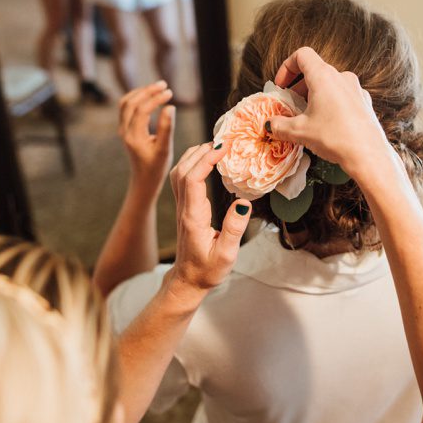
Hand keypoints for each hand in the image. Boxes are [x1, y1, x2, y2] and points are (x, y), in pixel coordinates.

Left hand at [117, 81, 174, 190]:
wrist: (144, 180)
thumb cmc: (156, 167)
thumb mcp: (165, 149)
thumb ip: (166, 128)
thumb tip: (170, 107)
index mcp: (134, 137)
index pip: (142, 110)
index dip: (156, 98)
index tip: (170, 93)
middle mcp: (125, 131)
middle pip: (131, 102)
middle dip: (148, 91)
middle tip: (164, 85)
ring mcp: (123, 129)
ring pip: (126, 103)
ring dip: (140, 92)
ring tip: (157, 88)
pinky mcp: (125, 129)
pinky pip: (126, 108)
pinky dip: (137, 98)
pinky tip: (150, 97)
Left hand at [169, 142, 251, 290]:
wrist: (187, 281)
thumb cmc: (207, 271)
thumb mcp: (226, 255)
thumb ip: (234, 229)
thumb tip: (244, 203)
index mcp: (193, 217)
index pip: (192, 179)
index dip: (205, 160)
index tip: (223, 148)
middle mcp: (184, 208)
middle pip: (182, 170)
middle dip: (200, 151)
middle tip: (223, 141)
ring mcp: (182, 207)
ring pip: (178, 172)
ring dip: (193, 155)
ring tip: (214, 146)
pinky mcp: (185, 208)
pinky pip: (182, 179)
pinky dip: (192, 163)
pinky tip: (205, 161)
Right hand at [267, 47, 396, 183]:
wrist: (369, 155)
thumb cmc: (334, 137)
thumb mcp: (299, 132)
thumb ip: (279, 125)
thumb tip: (269, 125)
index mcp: (324, 76)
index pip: (302, 55)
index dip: (287, 67)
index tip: (281, 86)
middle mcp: (342, 77)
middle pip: (315, 71)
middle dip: (298, 86)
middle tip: (290, 105)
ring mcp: (356, 89)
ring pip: (330, 84)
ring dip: (314, 96)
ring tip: (306, 117)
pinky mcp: (365, 102)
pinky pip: (343, 96)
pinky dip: (330, 104)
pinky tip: (327, 124)